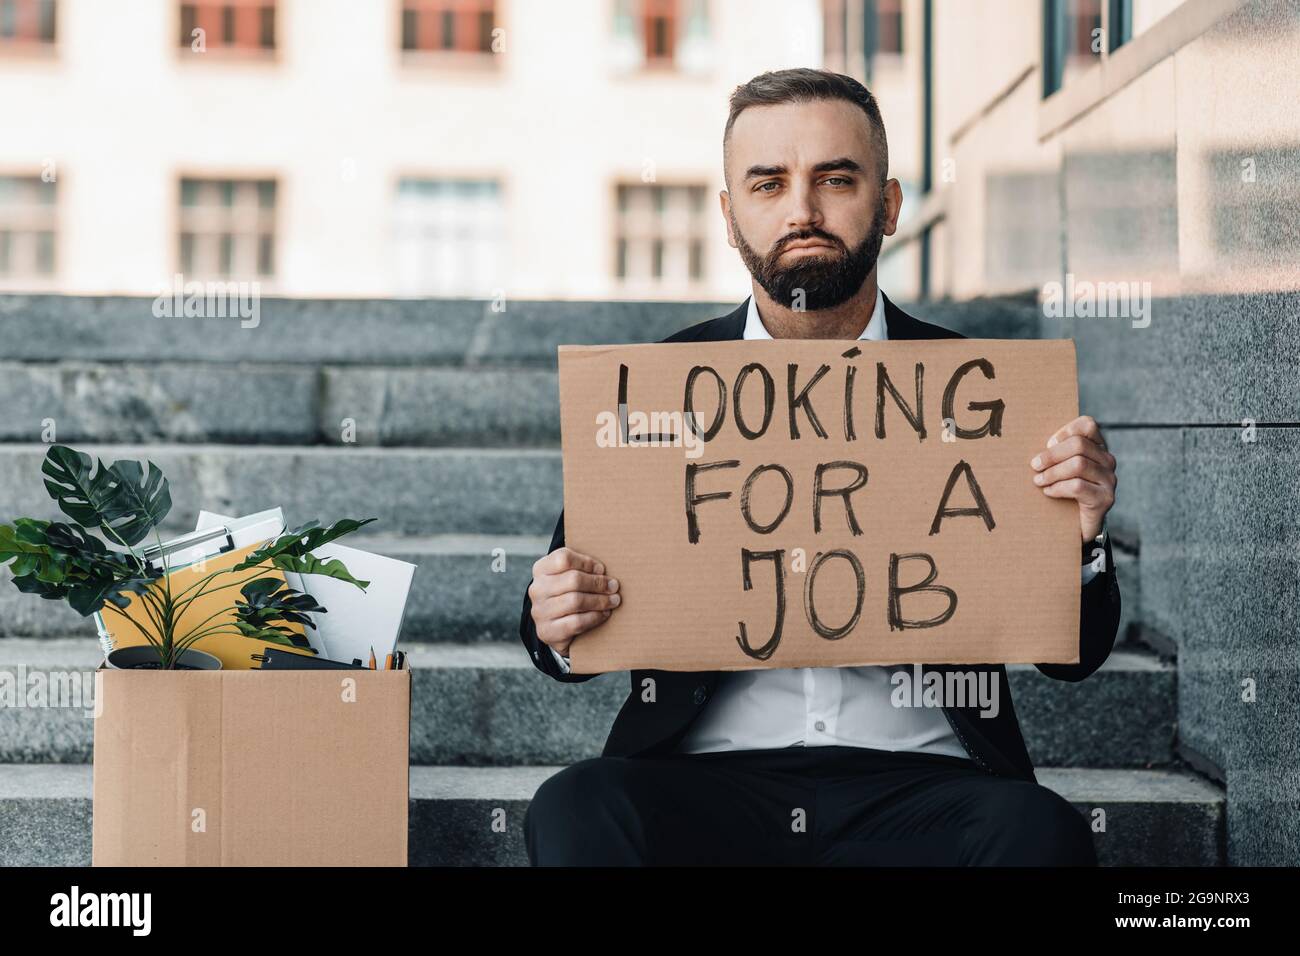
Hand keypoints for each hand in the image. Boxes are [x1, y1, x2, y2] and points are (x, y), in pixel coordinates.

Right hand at [527, 547, 620, 656]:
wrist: (554, 628)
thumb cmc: (567, 594)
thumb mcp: (568, 576)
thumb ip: (582, 568)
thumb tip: (603, 571)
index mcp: (541, 569)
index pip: (564, 558)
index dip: (587, 563)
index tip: (602, 569)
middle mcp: (537, 589)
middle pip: (573, 580)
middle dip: (598, 583)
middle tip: (614, 586)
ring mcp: (540, 611)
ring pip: (576, 601)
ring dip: (600, 600)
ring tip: (614, 600)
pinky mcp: (547, 631)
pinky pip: (576, 622)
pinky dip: (594, 617)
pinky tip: (604, 614)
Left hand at [1030, 415, 1115, 542]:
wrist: (1080, 526)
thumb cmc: (1065, 491)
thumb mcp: (1061, 468)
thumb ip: (1056, 453)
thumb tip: (1038, 446)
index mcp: (1098, 448)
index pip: (1088, 425)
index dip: (1065, 431)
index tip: (1047, 444)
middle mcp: (1107, 461)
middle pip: (1079, 445)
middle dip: (1052, 455)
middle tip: (1034, 465)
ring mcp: (1109, 480)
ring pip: (1078, 465)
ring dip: (1052, 472)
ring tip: (1038, 481)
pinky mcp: (1105, 498)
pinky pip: (1077, 486)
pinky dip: (1058, 488)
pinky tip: (1049, 492)